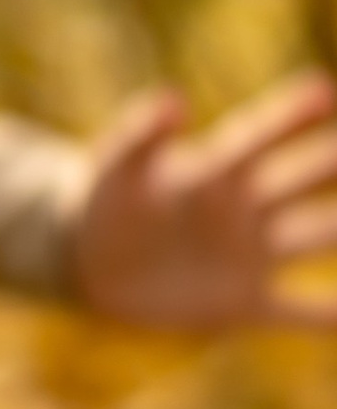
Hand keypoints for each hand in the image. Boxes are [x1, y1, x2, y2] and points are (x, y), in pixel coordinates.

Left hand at [71, 73, 336, 330]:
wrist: (94, 259)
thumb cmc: (108, 200)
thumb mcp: (116, 167)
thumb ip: (141, 136)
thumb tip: (172, 99)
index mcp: (215, 172)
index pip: (261, 139)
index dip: (292, 117)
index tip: (324, 91)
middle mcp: (246, 208)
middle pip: (306, 180)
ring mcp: (251, 254)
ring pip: (317, 239)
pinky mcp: (243, 302)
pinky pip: (299, 311)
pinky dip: (331, 317)